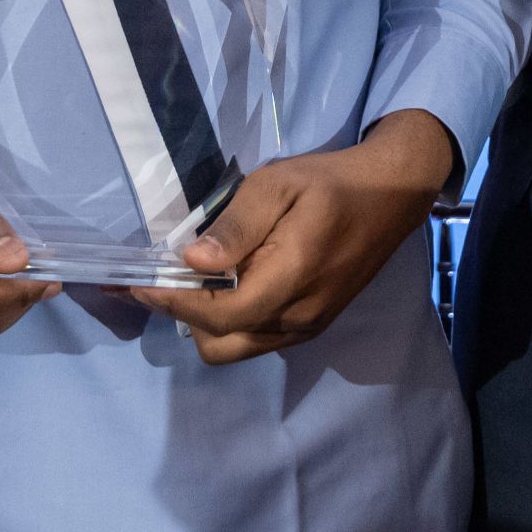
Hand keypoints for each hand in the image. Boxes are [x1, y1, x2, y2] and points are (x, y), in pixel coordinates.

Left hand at [131, 111, 457, 364]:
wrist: (392, 196)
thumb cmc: (330, 183)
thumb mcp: (278, 185)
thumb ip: (236, 226)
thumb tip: (192, 260)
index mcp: (291, 280)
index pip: (217, 315)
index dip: (172, 301)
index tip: (139, 281)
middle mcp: (299, 318)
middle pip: (219, 345)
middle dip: (184, 316)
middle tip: (166, 277)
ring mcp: (308, 327)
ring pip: (236, 347)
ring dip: (207, 322)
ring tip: (194, 279)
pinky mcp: (312, 325)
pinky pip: (257, 339)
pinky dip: (231, 321)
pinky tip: (226, 284)